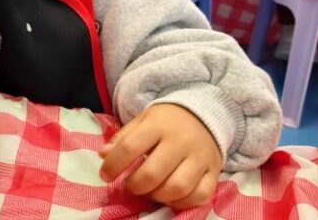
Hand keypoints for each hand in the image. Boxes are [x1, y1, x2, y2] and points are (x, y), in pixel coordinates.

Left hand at [99, 104, 222, 209]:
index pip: (130, 147)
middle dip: (135, 185)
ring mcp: (200, 158)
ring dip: (157, 196)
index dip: (113, 165)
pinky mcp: (214, 172)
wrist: (204, 115)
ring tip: (149, 191)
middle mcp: (181, 141)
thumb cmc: (167, 120)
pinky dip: (182, 203)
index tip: (105, 175)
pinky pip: (199, 196)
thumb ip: (123, 137)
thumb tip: (103, 155)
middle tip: (129, 185)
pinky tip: (170, 197)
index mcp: (158, 125)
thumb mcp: (143, 120)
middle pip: (153, 173)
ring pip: (177, 188)